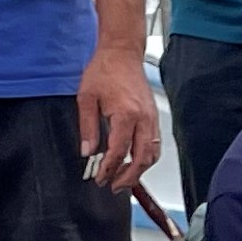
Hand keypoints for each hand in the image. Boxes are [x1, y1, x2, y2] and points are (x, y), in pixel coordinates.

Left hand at [77, 44, 161, 193]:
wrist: (122, 53)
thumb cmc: (105, 70)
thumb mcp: (86, 98)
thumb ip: (87, 127)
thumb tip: (88, 152)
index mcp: (125, 114)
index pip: (118, 151)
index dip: (109, 169)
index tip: (100, 178)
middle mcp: (143, 119)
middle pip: (141, 159)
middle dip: (128, 177)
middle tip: (115, 187)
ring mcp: (152, 119)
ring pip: (152, 154)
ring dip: (139, 170)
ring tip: (124, 178)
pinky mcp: (154, 118)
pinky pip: (155, 145)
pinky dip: (146, 158)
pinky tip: (134, 161)